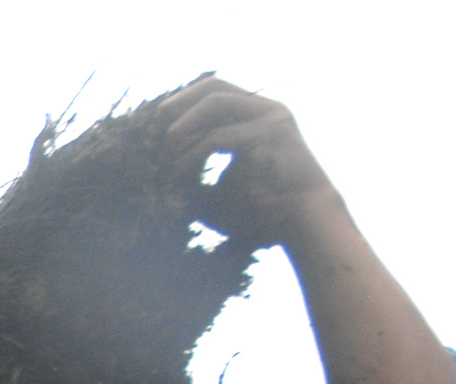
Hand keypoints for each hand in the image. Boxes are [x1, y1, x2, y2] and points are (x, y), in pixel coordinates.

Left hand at [162, 77, 338, 248]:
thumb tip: (157, 176)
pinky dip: (191, 155)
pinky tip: (178, 174)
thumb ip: (191, 181)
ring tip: (165, 150)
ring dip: (183, 123)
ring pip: (216, 102)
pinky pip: (218, 137)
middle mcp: (266, 110)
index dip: (181, 105)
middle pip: (214, 86)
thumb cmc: (262, 213)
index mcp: (257, 117)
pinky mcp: (270, 135)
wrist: (304, 224)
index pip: (215, 93)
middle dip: (177, 103)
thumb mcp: (216, 195)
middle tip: (152, 130)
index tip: (154, 129)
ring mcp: (270, 119)